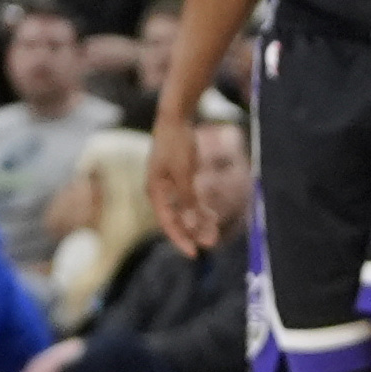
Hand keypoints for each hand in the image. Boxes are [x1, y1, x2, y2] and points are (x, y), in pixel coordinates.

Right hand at [146, 117, 201, 246]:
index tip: (195, 254)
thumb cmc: (177, 144)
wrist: (175, 117)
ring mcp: (167, 185)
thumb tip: (192, 225)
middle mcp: (159, 192)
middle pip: (176, 219)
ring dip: (198, 221)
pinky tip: (211, 215)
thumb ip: (188, 199)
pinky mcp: (177, 178)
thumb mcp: (185, 173)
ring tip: (215, 231)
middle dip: (194, 231)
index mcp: (155, 192)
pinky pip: (188, 199)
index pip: (168, 223)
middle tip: (212, 242)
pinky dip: (199, 207)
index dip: (181, 239)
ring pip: (184, 210)